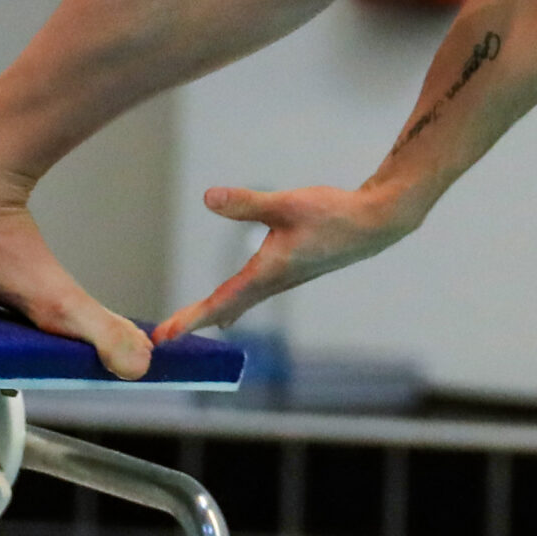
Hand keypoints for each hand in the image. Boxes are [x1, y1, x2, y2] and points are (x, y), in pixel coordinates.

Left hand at [152, 184, 417, 344]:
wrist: (375, 225)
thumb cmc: (334, 214)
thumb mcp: (287, 204)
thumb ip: (247, 203)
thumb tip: (208, 197)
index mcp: (269, 271)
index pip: (221, 300)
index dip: (190, 318)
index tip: (164, 336)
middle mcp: (273, 282)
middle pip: (226, 306)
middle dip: (194, 320)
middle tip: (161, 337)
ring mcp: (283, 279)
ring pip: (239, 302)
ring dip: (211, 313)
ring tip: (187, 324)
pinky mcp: (289, 271)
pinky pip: (252, 294)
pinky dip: (231, 302)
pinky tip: (228, 306)